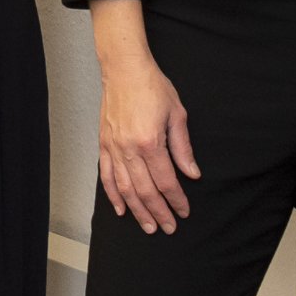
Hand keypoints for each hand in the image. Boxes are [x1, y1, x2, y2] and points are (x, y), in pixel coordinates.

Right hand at [90, 0, 199, 233]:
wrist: (124, 68)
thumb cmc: (152, 85)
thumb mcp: (177, 113)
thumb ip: (183, 147)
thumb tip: (192, 173)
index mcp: (150, 142)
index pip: (166, 180)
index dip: (176, 199)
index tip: (183, 211)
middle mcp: (129, 148)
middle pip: (145, 190)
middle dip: (158, 212)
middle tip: (168, 227)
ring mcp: (113, 147)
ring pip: (125, 188)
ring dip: (137, 210)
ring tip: (148, 226)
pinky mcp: (103, 143)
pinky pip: (107, 175)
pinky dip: (113, 195)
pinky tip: (121, 208)